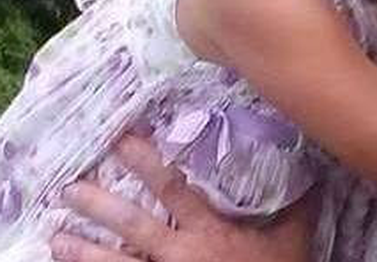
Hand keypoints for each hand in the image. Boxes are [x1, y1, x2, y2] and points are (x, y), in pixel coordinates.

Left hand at [49, 136, 313, 261]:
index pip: (173, 188)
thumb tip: (308, 161)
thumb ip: (296, 199)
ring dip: (83, 252)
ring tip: (55, 237)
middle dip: (99, 205)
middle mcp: (181, 254)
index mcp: (210, 231)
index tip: (123, 138)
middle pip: (133, 226)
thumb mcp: (294, 235)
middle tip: (69, 187)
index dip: (147, 162)